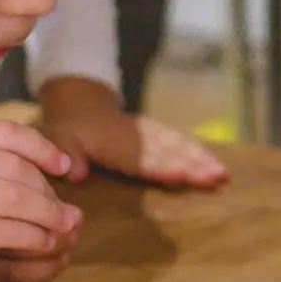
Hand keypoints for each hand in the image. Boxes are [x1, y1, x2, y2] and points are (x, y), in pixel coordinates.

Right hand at [0, 118, 79, 271]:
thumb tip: (59, 162)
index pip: (3, 132)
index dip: (41, 147)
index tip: (63, 166)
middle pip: (13, 167)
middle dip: (47, 190)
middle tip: (66, 211)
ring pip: (14, 198)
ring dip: (46, 215)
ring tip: (62, 227)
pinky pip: (6, 230)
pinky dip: (32, 237)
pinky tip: (41, 242)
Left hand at [37, 77, 227, 187]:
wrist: (79, 104)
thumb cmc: (67, 130)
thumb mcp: (58, 138)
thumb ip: (65, 153)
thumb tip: (75, 172)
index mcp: (114, 143)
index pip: (142, 159)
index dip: (161, 167)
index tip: (182, 175)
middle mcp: (137, 138)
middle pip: (169, 152)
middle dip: (193, 164)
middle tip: (218, 177)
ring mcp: (149, 134)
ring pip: (179, 145)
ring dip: (201, 158)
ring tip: (222, 174)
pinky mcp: (156, 133)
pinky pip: (179, 141)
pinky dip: (197, 151)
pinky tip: (214, 164)